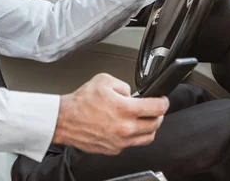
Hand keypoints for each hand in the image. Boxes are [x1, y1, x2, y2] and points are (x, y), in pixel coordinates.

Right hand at [52, 73, 168, 154]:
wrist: (65, 120)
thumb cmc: (81, 102)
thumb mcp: (104, 80)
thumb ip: (123, 85)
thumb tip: (132, 94)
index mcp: (125, 109)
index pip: (157, 108)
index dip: (164, 102)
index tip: (163, 100)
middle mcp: (125, 128)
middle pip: (156, 124)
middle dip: (158, 114)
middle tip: (154, 109)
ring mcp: (120, 141)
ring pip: (147, 137)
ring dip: (149, 127)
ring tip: (143, 119)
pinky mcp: (114, 149)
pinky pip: (132, 144)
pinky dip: (134, 136)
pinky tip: (127, 127)